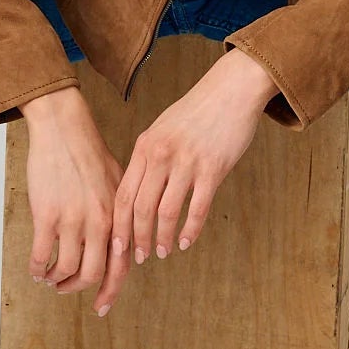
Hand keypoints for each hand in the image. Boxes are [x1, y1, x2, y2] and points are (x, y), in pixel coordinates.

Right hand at [23, 85, 123, 304]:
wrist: (65, 129)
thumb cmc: (90, 153)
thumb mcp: (118, 184)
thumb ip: (121, 215)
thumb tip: (124, 244)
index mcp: (119, 216)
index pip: (120, 265)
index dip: (111, 290)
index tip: (101, 307)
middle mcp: (100, 222)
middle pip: (93, 274)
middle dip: (78, 288)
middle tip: (66, 290)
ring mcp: (74, 220)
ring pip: (66, 269)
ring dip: (56, 279)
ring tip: (49, 277)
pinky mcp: (47, 215)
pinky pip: (41, 256)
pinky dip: (37, 269)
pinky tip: (35, 269)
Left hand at [93, 48, 277, 317]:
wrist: (231, 90)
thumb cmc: (196, 112)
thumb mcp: (162, 129)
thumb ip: (148, 157)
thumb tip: (136, 191)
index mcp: (145, 147)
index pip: (123, 195)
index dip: (118, 226)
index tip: (117, 247)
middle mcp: (161, 155)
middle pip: (141, 208)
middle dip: (137, 239)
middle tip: (140, 258)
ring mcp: (187, 162)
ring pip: (166, 212)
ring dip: (162, 238)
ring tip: (163, 252)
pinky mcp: (213, 168)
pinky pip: (197, 208)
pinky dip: (190, 230)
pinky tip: (186, 242)